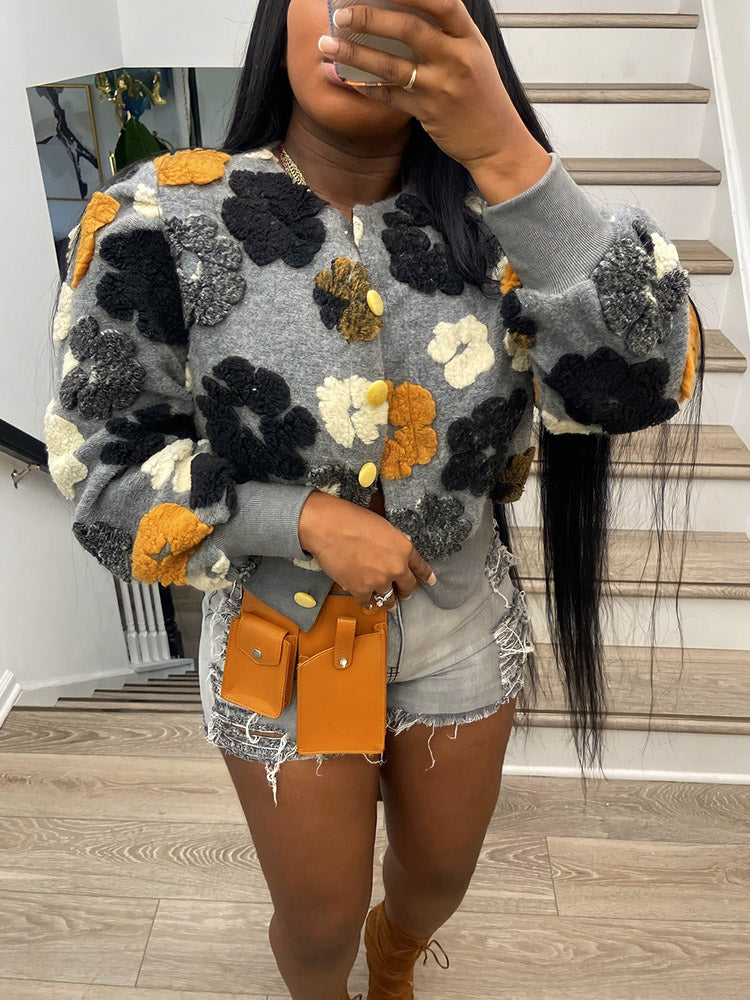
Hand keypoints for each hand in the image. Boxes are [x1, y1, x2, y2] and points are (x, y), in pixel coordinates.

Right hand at [298, 490, 436, 610]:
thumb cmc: (352, 519)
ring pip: (389, 599)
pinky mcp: (361, 590)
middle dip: (406, 592)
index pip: (420, 566)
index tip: (430, 581)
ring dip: (389, 602)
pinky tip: (367, 601)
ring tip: (389, 605)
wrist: (329, 528)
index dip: (426, 575)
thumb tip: (389, 553)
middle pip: (407, 587)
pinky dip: (367, 602)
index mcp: (403, 548)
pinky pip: (368, 602)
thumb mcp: (382, 526)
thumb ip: (391, 543)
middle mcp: (396, 568)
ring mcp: (379, 581)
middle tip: (403, 594)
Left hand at [318, 0, 543, 171]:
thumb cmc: (482, 96)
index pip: (441, 2)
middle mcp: (456, 59)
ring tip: (328, 45)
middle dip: (370, 18)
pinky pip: (390, 97)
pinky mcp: (429, 114)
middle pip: (409, 28)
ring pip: (392, 66)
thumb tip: (403, 12)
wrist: (498, 142)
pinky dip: (367, 86)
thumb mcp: (473, 55)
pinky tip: (347, 79)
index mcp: (469, 38)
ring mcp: (442, 87)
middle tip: (342, 14)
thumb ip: (444, 34)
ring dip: (356, 54)